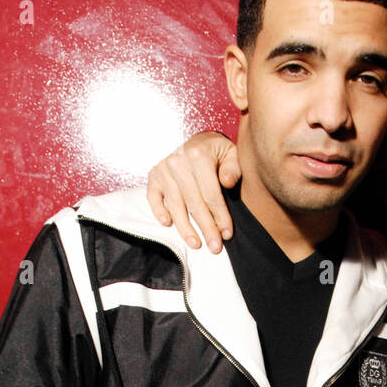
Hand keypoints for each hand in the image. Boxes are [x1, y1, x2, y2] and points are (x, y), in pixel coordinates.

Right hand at [147, 132, 240, 252]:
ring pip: (175, 206)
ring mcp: (164, 170)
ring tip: (196, 244)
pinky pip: (153, 198)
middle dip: (206, 228)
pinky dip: (159, 211)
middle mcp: (178, 162)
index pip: (211, 195)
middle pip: (194, 204)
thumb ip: (233, 167)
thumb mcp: (230, 153)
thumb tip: (227, 182)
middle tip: (215, 247)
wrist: (196, 139)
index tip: (227, 234)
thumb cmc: (216, 151)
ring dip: (185, 228)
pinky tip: (168, 224)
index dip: (220, 217)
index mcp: (199, 155)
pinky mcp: (154, 176)